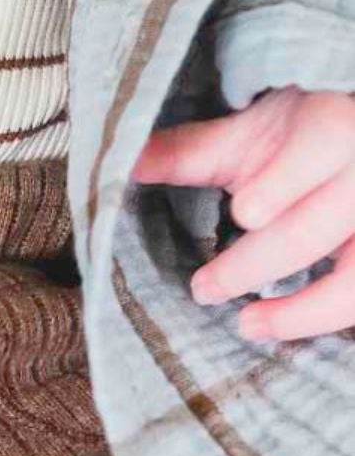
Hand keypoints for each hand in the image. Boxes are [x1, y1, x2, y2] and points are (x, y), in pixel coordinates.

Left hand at [131, 86, 354, 342]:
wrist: (350, 126)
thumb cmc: (297, 134)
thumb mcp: (249, 133)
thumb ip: (192, 152)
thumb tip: (123, 161)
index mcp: (334, 128)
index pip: (317, 153)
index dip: (281, 187)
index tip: (244, 213)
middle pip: (314, 229)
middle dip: (254, 264)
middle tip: (202, 289)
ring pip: (352, 282)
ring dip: (301, 312)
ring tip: (248, 325)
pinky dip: (319, 318)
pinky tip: (283, 328)